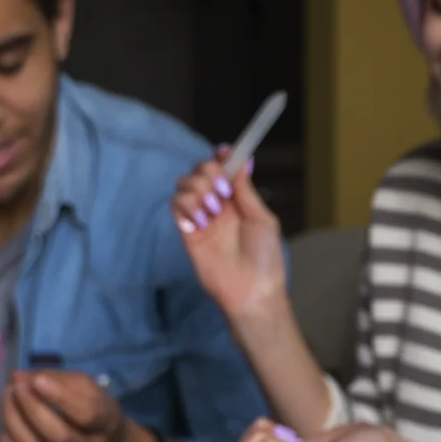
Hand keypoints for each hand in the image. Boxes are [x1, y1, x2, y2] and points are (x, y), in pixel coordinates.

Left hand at [0, 369, 134, 441]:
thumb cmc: (94, 411)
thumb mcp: (88, 389)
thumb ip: (57, 378)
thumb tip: (20, 376)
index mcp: (105, 424)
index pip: (86, 414)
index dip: (60, 396)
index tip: (38, 379)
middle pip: (57, 435)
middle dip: (30, 407)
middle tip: (16, 386)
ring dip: (13, 421)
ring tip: (8, 398)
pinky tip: (7, 429)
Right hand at [172, 149, 284, 323]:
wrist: (252, 290)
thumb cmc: (264, 258)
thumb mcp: (261, 218)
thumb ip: (246, 190)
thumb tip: (243, 160)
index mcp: (237, 200)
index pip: (222, 168)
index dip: (221, 156)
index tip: (225, 151)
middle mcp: (217, 205)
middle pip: (200, 170)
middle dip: (209, 171)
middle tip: (223, 190)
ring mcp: (201, 217)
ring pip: (184, 184)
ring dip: (198, 189)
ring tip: (214, 210)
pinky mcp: (187, 231)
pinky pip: (175, 204)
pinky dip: (186, 205)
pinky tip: (201, 221)